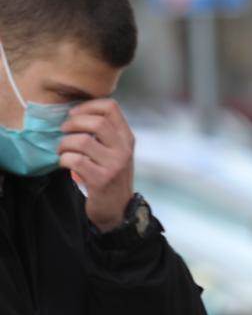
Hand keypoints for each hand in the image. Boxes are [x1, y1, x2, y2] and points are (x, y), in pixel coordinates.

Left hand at [57, 99, 135, 231]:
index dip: (88, 106)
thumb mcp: (116, 152)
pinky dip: (64, 160)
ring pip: (82, 141)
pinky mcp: (101, 179)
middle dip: (73, 124)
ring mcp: (114, 165)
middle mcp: (124, 149)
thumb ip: (105, 134)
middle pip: (97, 122)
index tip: (74, 114)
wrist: (118, 208)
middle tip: (64, 131)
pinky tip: (65, 164)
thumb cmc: (111, 176)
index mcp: (126, 138)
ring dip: (64, 144)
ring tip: (62, 150)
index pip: (111, 108)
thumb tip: (77, 114)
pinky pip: (75, 161)